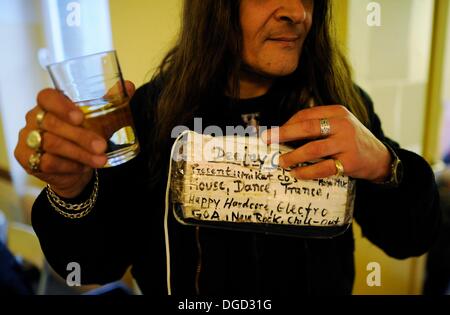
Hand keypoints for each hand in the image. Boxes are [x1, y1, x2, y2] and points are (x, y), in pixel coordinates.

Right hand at [14, 81, 135, 197]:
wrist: (75, 169)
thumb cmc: (85, 137)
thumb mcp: (98, 119)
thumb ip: (110, 102)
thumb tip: (128, 86)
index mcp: (49, 104)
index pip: (47, 97)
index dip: (61, 106)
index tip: (80, 117)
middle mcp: (34, 118)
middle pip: (52, 123)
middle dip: (80, 136)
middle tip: (102, 145)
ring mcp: (28, 139)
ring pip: (52, 144)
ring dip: (80, 153)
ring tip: (101, 160)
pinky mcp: (27, 159)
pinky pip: (48, 162)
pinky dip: (69, 165)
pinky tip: (83, 168)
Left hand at [263, 105, 391, 181]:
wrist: (379, 158)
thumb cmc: (350, 141)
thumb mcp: (338, 125)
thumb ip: (317, 126)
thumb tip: (283, 133)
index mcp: (337, 112)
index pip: (306, 115)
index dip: (287, 124)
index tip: (272, 133)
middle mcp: (342, 125)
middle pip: (307, 127)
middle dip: (283, 134)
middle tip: (266, 140)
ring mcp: (347, 143)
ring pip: (313, 149)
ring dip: (293, 156)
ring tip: (280, 162)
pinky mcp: (350, 162)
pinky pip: (323, 168)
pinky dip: (307, 172)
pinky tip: (296, 174)